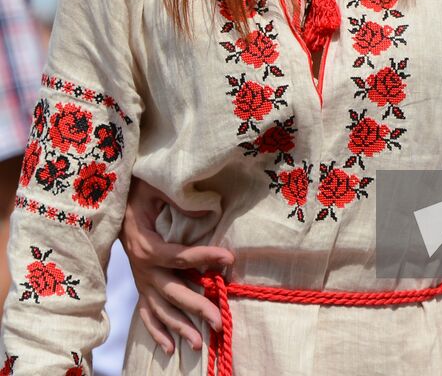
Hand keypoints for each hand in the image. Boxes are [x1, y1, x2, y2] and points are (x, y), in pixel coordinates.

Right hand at [121, 178, 233, 353]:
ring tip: (198, 344)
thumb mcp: (155, 190)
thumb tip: (206, 212)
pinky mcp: (141, 286)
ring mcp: (141, 281)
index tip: (229, 258)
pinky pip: (146, 313)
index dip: (205, 258)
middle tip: (219, 320)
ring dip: (179, 327)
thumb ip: (178, 201)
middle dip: (196, 308)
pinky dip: (156, 331)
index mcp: (147, 247)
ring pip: (161, 310)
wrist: (113, 206)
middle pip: (173, 292)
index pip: (180, 257)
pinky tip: (169, 349)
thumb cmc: (138, 195)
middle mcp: (143, 270)